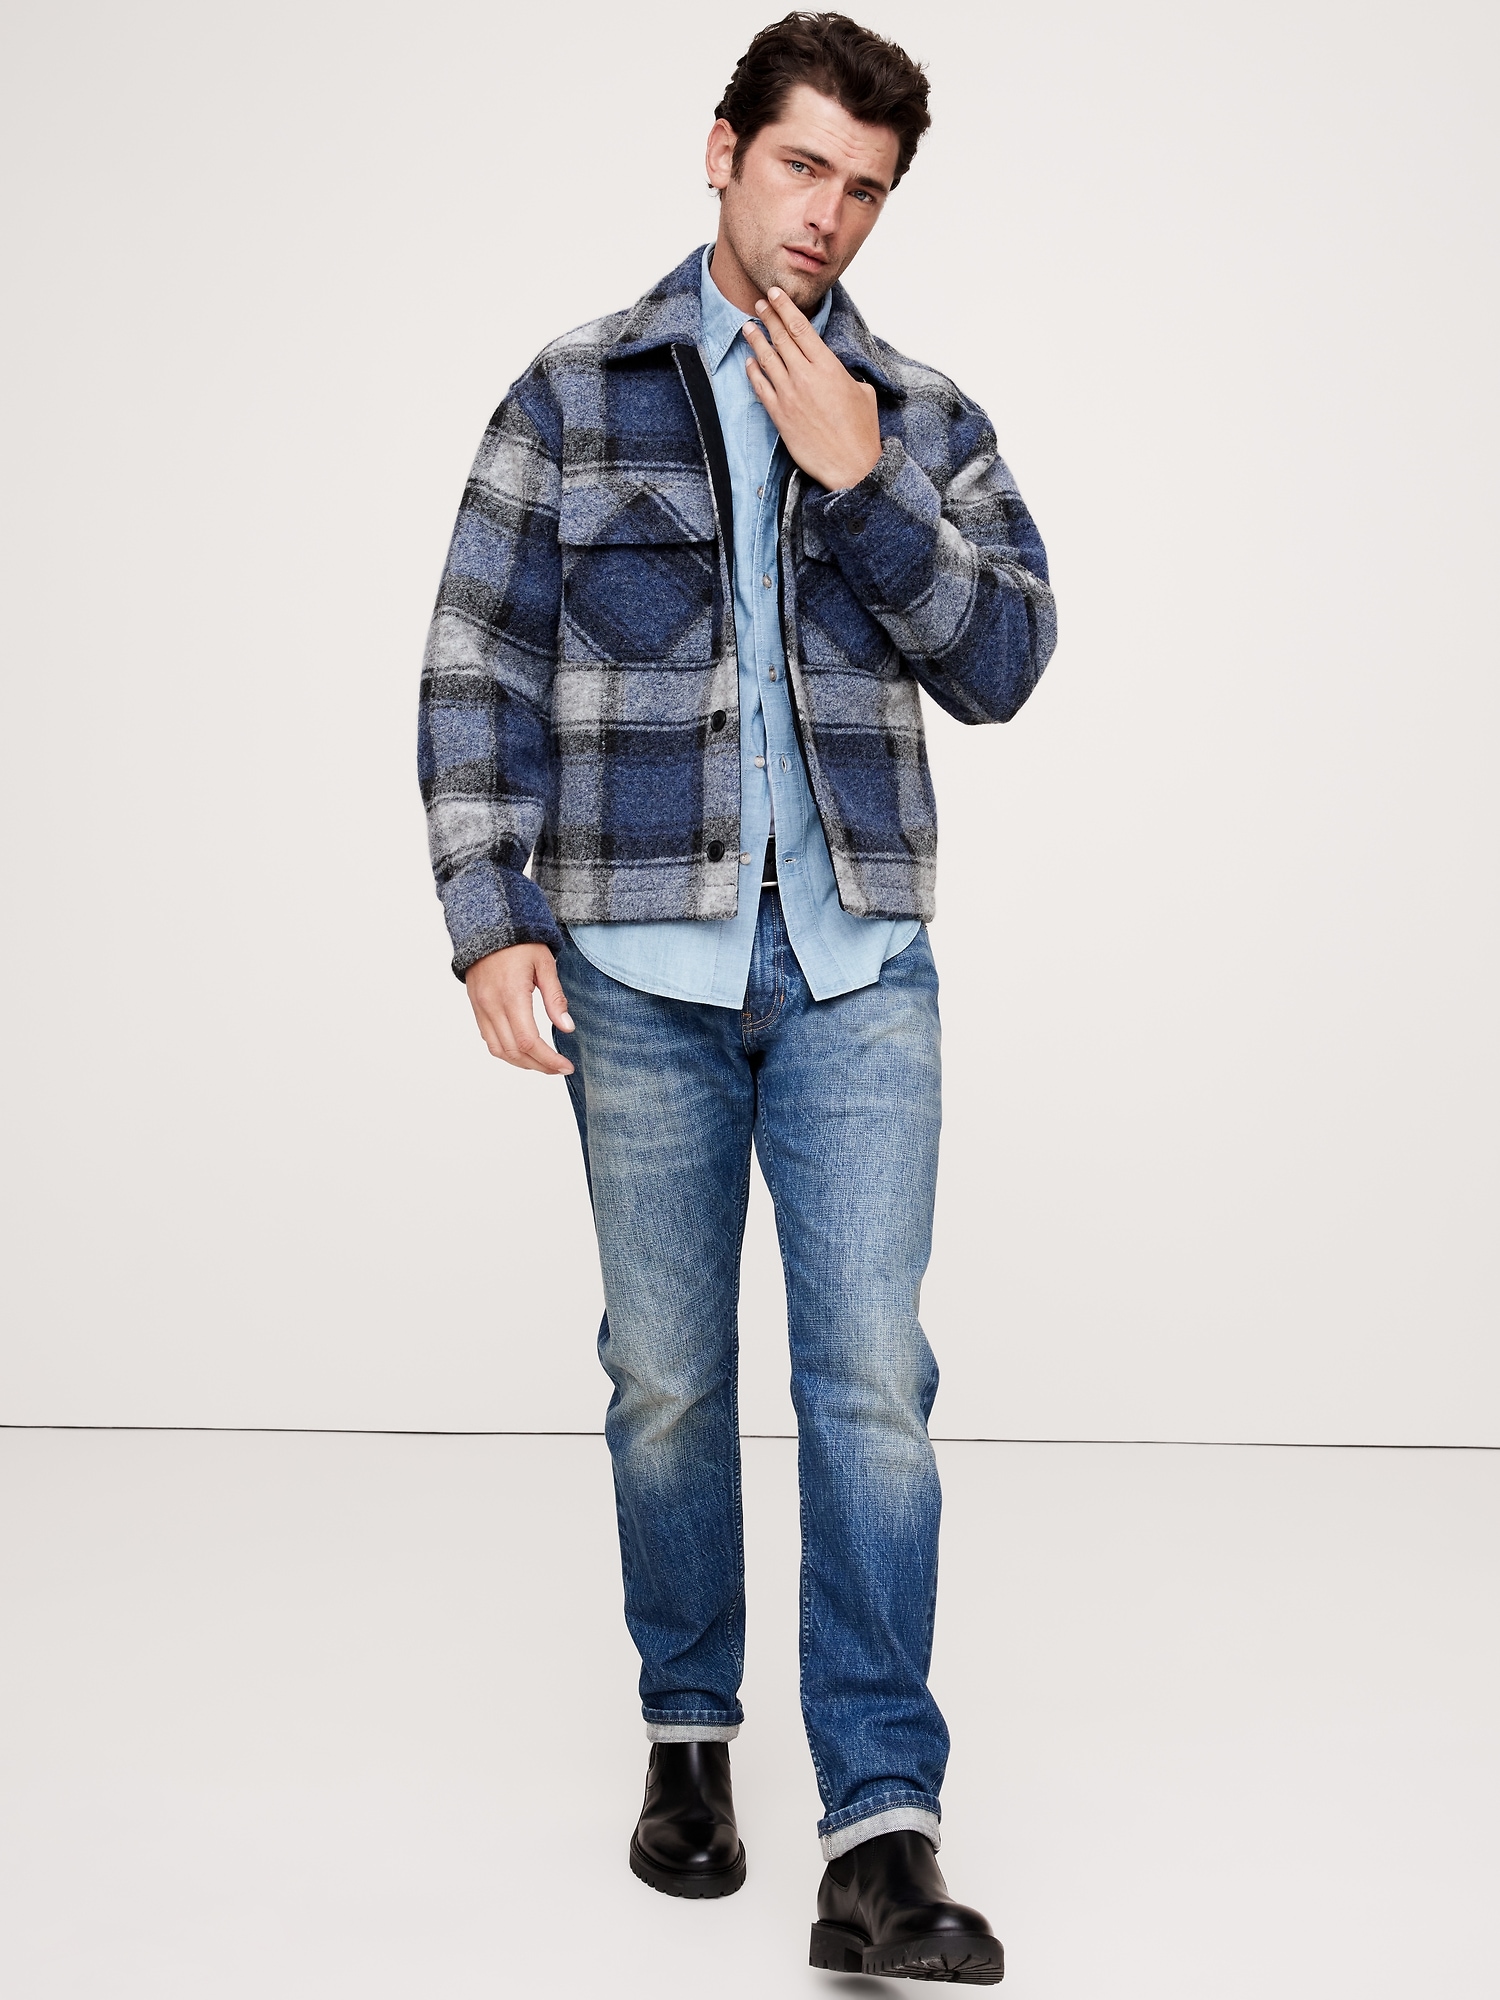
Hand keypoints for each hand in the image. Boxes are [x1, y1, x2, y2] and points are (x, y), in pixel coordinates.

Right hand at [464, 943, 574, 1075]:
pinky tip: (524, 1051)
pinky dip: (506, 1052)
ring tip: (544, 1063)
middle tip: (559, 1068)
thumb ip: (555, 998)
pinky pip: (488, 1039)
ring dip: (522, 1063)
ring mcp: (481, 1008)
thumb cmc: (520, 942)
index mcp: (511, 995)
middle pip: (514, 1052)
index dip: (548, 1060)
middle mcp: (492, 1006)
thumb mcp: (545, 965)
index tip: (566, 1066)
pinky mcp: (476, 1007)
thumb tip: (567, 1028)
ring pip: (499, 1050)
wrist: (488, 926)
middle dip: (539, 1066)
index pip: (529, 1042)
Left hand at [741, 288, 882, 491]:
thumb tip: (833, 368)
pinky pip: (760, 388)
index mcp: (828, 366)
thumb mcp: (863, 392)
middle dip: (768, 317)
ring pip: (767, 359)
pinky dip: (753, 372)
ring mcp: (789, 396)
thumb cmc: (861, 432)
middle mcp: (805, 377)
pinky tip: (749, 363)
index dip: (785, 307)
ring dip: (755, 340)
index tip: (775, 294)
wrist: (851, 466)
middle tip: (759, 304)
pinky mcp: (779, 415)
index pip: (801, 328)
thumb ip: (845, 374)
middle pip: (781, 338)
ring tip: (748, 326)